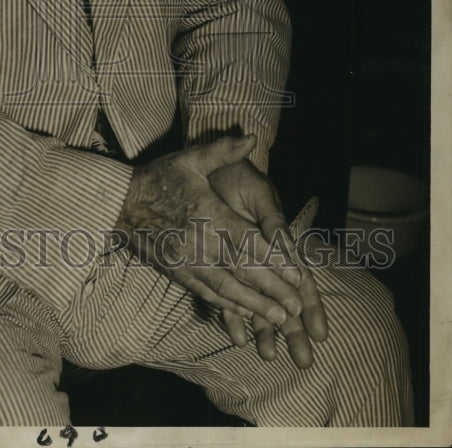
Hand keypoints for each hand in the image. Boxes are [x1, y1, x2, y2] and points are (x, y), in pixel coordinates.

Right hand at [114, 135, 302, 323]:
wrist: (120, 202)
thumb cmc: (159, 178)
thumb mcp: (190, 159)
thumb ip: (222, 151)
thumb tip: (252, 138)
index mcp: (208, 213)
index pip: (247, 241)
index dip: (274, 260)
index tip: (298, 275)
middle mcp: (199, 242)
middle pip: (242, 270)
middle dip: (272, 291)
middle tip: (297, 308)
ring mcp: (187, 261)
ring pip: (226, 288)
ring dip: (254, 305)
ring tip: (279, 319)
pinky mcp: (177, 272)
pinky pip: (206, 293)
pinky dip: (228, 306)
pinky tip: (245, 314)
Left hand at [210, 161, 328, 366]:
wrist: (210, 167)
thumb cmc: (240, 177)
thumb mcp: (259, 195)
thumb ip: (272, 221)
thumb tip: (287, 249)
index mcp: (278, 241)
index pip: (299, 278)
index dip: (310, 304)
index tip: (320, 333)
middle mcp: (263, 257)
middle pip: (282, 298)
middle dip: (292, 329)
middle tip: (305, 361)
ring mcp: (241, 262)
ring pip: (257, 301)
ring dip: (264, 328)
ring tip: (270, 357)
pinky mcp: (219, 262)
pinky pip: (226, 293)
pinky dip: (232, 315)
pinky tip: (236, 338)